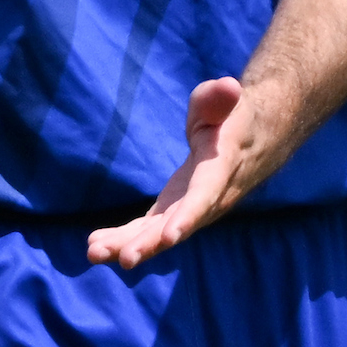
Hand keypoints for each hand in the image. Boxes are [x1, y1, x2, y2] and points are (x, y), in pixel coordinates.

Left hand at [87, 76, 261, 268]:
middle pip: (178, 226)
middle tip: (125, 259)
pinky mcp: (174, 210)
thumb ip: (220, 99)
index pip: (205, 196)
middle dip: (152, 243)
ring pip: (160, 234)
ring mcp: (189, 209)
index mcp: (221, 170)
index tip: (170, 236)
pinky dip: (126, 238)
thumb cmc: (232, 117)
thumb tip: (228, 87)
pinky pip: (150, 229)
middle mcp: (206, 199)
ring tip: (94, 253)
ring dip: (129, 246)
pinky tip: (97, 246)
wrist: (251, 140)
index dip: (189, 216)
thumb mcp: (227, 102)